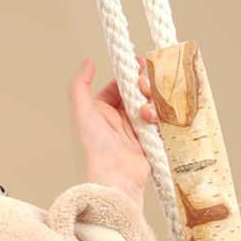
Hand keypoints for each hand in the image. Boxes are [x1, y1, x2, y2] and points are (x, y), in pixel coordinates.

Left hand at [70, 56, 155, 199]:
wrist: (113, 180)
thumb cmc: (93, 148)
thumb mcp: (81, 111)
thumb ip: (80, 84)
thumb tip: (87, 60)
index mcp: (100, 111)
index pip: (118, 86)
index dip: (128, 75)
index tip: (139, 64)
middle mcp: (117, 120)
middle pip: (136, 94)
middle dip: (143, 87)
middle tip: (145, 86)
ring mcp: (134, 131)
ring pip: (150, 106)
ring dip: (151, 103)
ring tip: (147, 112)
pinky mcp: (149, 143)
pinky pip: (160, 124)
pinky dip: (160, 119)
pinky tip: (153, 121)